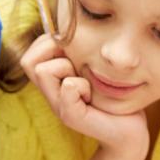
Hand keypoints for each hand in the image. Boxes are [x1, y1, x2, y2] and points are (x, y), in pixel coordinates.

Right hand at [20, 34, 148, 157]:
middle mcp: (50, 94)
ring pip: (44, 70)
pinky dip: (82, 86)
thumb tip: (67, 27)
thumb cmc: (114, 96)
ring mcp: (58, 106)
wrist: (130, 132)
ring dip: (68, 68)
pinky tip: (93, 96)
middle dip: (55, 53)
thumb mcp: (93, 68)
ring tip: (86, 83)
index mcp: (54, 82)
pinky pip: (68, 86)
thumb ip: (78, 53)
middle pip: (30, 61)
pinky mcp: (70, 116)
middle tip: (79, 67)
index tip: (75, 53)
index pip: (30, 54)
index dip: (48, 44)